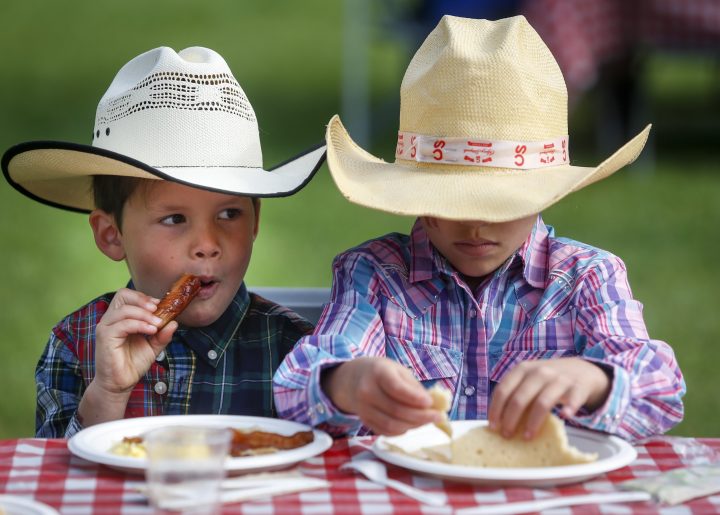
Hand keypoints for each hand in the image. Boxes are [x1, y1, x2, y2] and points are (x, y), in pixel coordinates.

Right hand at [93, 288, 174, 394]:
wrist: (120, 383)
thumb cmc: (132, 364)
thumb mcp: (153, 347)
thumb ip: (162, 334)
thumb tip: (174, 322)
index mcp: (120, 318)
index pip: (128, 296)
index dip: (145, 297)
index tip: (161, 305)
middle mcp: (111, 320)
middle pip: (122, 295)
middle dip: (142, 299)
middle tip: (158, 309)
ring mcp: (106, 327)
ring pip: (124, 309)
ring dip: (144, 314)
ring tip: (157, 324)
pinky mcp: (105, 337)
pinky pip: (123, 324)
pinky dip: (139, 324)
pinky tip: (151, 331)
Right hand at [321, 356, 440, 434]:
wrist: (352, 379)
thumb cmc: (381, 372)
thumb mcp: (398, 370)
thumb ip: (414, 387)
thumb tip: (434, 405)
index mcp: (377, 372)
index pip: (396, 388)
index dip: (415, 398)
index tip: (431, 403)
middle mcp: (366, 391)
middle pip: (396, 410)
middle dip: (421, 416)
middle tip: (438, 416)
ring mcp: (363, 408)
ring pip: (392, 425)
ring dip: (414, 425)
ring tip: (427, 420)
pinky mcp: (364, 421)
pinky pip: (386, 431)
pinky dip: (403, 430)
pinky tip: (412, 423)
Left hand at [488, 357, 610, 439]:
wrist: (581, 369)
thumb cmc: (548, 379)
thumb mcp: (529, 379)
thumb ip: (516, 394)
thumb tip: (499, 423)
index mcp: (522, 369)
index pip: (503, 390)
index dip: (496, 409)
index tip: (493, 427)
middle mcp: (539, 372)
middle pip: (520, 398)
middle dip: (511, 419)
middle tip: (507, 435)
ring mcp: (558, 379)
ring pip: (542, 402)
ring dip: (533, 422)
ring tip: (528, 437)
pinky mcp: (577, 387)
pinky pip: (572, 400)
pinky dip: (568, 409)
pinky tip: (564, 417)